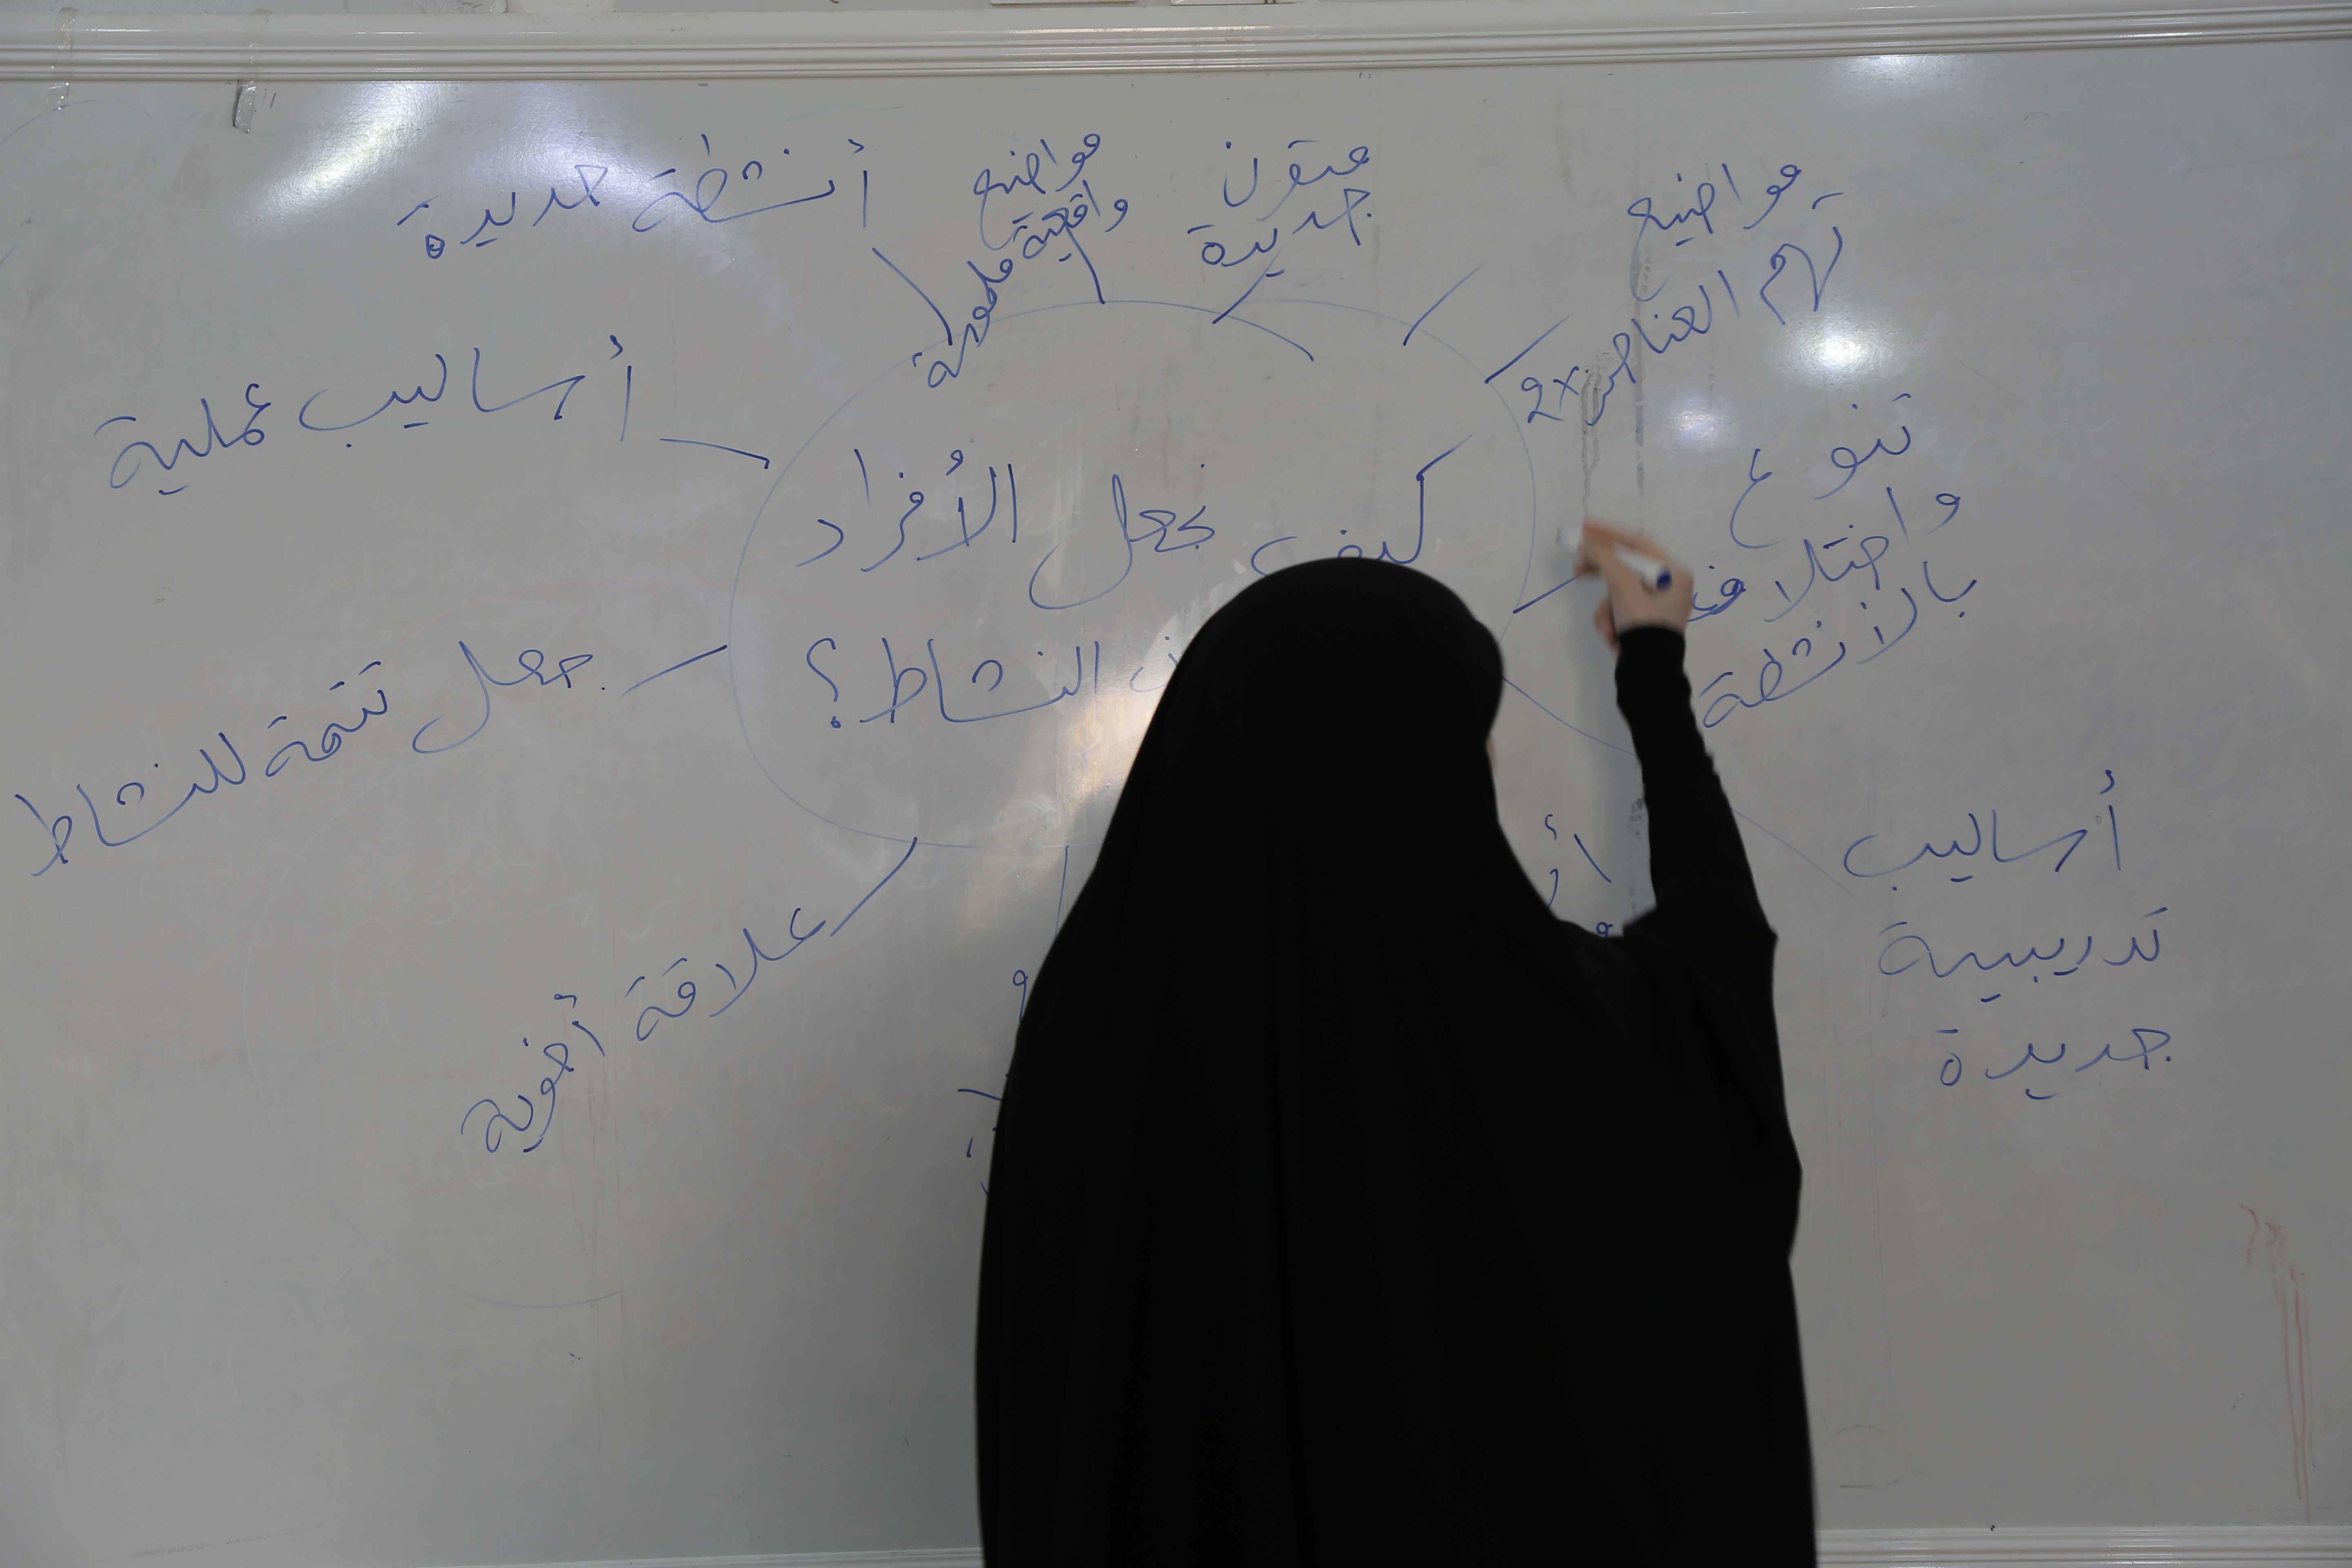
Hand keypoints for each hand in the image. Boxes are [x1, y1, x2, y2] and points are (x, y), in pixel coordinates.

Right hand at [1577, 519, 1694, 653]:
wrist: (1649, 673)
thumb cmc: (1643, 624)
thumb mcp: (1622, 587)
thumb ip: (1604, 557)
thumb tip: (1587, 541)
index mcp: (1673, 572)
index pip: (1637, 542)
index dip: (1608, 534)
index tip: (1584, 528)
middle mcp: (1668, 585)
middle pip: (1626, 566)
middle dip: (1601, 574)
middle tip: (1577, 569)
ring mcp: (1656, 604)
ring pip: (1618, 591)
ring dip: (1606, 608)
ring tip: (1608, 628)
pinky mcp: (1644, 621)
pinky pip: (1620, 609)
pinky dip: (1611, 620)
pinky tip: (1613, 638)